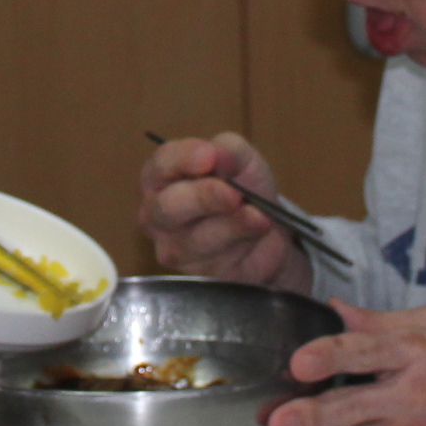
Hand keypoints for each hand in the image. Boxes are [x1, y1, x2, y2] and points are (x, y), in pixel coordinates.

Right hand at [137, 133, 313, 291]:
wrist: (268, 229)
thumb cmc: (243, 187)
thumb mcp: (241, 159)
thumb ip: (228, 150)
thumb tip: (218, 155)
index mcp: (161, 178)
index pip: (161, 165)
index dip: (184, 159)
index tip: (210, 156)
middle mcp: (158, 214)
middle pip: (168, 206)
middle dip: (204, 197)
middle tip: (233, 193)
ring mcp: (174, 249)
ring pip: (195, 239)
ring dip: (232, 225)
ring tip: (259, 216)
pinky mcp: (198, 275)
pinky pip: (216, 261)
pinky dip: (241, 242)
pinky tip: (258, 230)